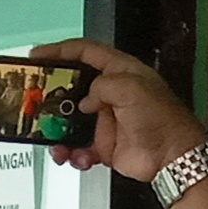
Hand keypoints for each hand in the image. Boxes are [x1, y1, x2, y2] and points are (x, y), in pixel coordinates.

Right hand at [31, 39, 207, 185]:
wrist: (173, 157)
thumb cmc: (162, 118)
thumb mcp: (131, 88)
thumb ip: (101, 86)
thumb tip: (84, 100)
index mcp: (119, 71)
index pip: (85, 52)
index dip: (59, 51)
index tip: (37, 56)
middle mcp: (111, 93)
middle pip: (72, 87)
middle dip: (51, 95)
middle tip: (34, 100)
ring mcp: (106, 120)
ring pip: (70, 122)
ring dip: (58, 131)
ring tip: (53, 139)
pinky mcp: (104, 145)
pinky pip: (79, 147)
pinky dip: (73, 153)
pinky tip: (75, 156)